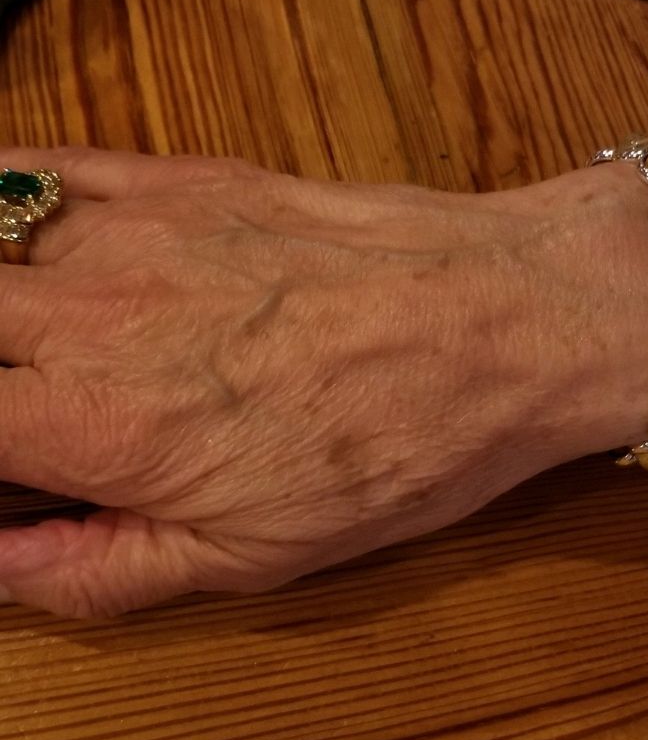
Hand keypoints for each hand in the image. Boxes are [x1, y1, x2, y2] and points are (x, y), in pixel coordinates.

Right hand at [0, 147, 647, 616]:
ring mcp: (132, 230)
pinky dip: (3, 206)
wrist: (504, 321)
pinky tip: (28, 247)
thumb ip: (103, 568)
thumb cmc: (403, 446)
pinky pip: (40, 170)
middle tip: (35, 414)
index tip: (13, 473)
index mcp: (102, 424)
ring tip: (43, 348)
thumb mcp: (260, 554)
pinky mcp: (181, 177)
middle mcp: (89, 314)